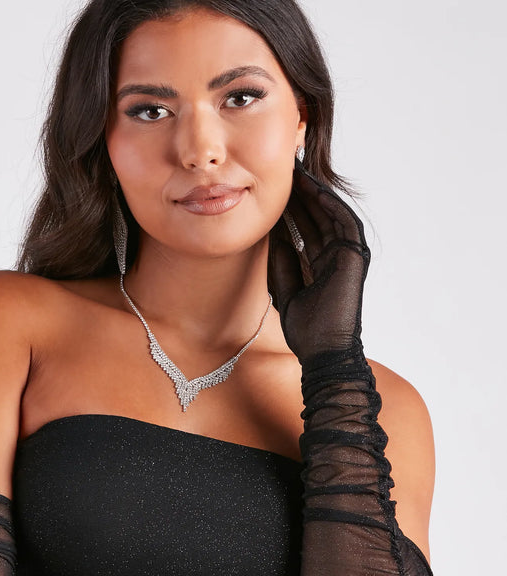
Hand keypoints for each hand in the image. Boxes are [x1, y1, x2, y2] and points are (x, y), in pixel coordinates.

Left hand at [270, 160, 369, 362]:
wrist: (322, 352)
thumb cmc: (305, 328)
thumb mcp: (284, 285)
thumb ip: (282, 257)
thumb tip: (273, 228)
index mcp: (322, 264)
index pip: (307, 227)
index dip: (293, 207)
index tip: (274, 188)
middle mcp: (337, 256)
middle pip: (319, 216)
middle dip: (302, 194)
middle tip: (285, 170)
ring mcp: (348, 256)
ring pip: (332, 215)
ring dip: (316, 193)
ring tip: (297, 173)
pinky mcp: (355, 257)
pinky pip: (344, 223)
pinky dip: (330, 204)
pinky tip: (313, 189)